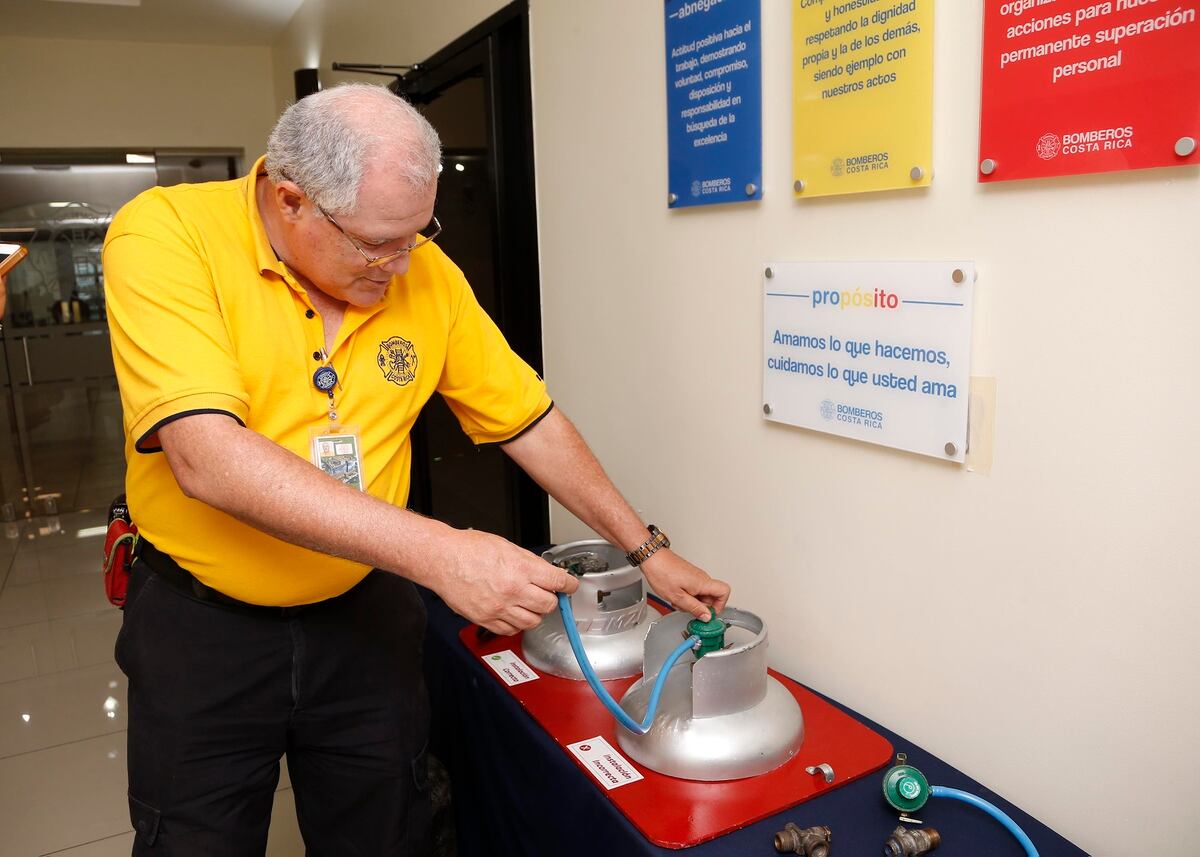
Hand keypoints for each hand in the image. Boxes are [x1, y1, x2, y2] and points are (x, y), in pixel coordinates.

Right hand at [435, 529, 579, 634]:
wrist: (443, 559)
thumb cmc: (469, 549)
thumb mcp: (507, 546)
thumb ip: (529, 562)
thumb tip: (545, 573)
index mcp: (521, 569)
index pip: (558, 582)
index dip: (569, 585)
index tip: (571, 587)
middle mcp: (513, 590)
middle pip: (548, 605)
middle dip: (552, 599)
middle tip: (548, 594)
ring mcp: (500, 607)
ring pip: (532, 622)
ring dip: (536, 614)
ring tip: (530, 605)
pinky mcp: (486, 619)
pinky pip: (511, 630)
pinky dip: (517, 624)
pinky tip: (514, 614)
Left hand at [640, 549, 730, 619]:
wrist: (652, 558)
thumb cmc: (661, 573)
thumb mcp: (677, 597)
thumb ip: (694, 608)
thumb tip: (707, 616)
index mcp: (702, 582)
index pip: (724, 592)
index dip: (719, 605)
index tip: (708, 614)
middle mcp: (702, 578)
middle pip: (712, 597)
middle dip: (700, 607)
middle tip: (687, 608)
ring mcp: (696, 576)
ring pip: (701, 594)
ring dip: (692, 602)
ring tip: (678, 600)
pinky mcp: (689, 575)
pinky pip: (694, 589)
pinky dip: (687, 596)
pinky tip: (676, 595)